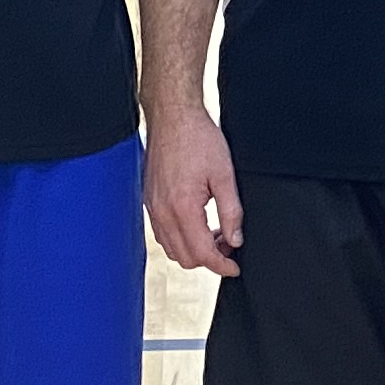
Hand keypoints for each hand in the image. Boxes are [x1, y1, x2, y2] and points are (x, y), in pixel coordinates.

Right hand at [145, 102, 244, 275]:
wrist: (173, 117)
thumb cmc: (198, 139)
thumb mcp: (224, 175)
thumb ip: (231, 212)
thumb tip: (235, 240)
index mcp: (182, 208)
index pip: (202, 253)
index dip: (222, 265)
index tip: (235, 267)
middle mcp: (162, 212)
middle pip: (185, 258)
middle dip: (209, 258)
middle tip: (229, 244)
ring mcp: (152, 207)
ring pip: (172, 249)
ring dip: (194, 249)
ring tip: (215, 232)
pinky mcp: (149, 201)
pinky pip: (162, 233)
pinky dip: (180, 238)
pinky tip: (198, 222)